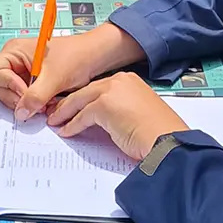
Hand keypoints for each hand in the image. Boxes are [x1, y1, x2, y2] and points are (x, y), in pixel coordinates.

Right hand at [0, 21, 139, 118]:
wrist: (94, 58)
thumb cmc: (76, 56)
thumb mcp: (54, 78)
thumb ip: (35, 96)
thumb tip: (20, 113)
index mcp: (13, 51)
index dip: (8, 87)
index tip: (26, 94)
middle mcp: (14, 61)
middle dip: (14, 98)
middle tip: (34, 104)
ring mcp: (21, 72)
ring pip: (9, 95)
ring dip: (24, 103)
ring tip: (43, 103)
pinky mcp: (30, 82)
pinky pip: (22, 98)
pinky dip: (31, 104)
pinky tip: (46, 102)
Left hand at [47, 72, 186, 162]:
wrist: (167, 142)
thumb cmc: (158, 134)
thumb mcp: (137, 113)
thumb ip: (120, 110)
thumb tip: (105, 120)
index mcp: (129, 81)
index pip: (99, 88)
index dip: (83, 98)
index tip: (72, 105)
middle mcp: (120, 81)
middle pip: (86, 91)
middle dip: (69, 103)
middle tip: (55, 111)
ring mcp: (111, 91)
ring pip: (80, 101)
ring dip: (65, 113)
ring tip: (55, 121)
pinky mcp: (104, 106)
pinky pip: (82, 116)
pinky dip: (72, 126)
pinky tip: (66, 132)